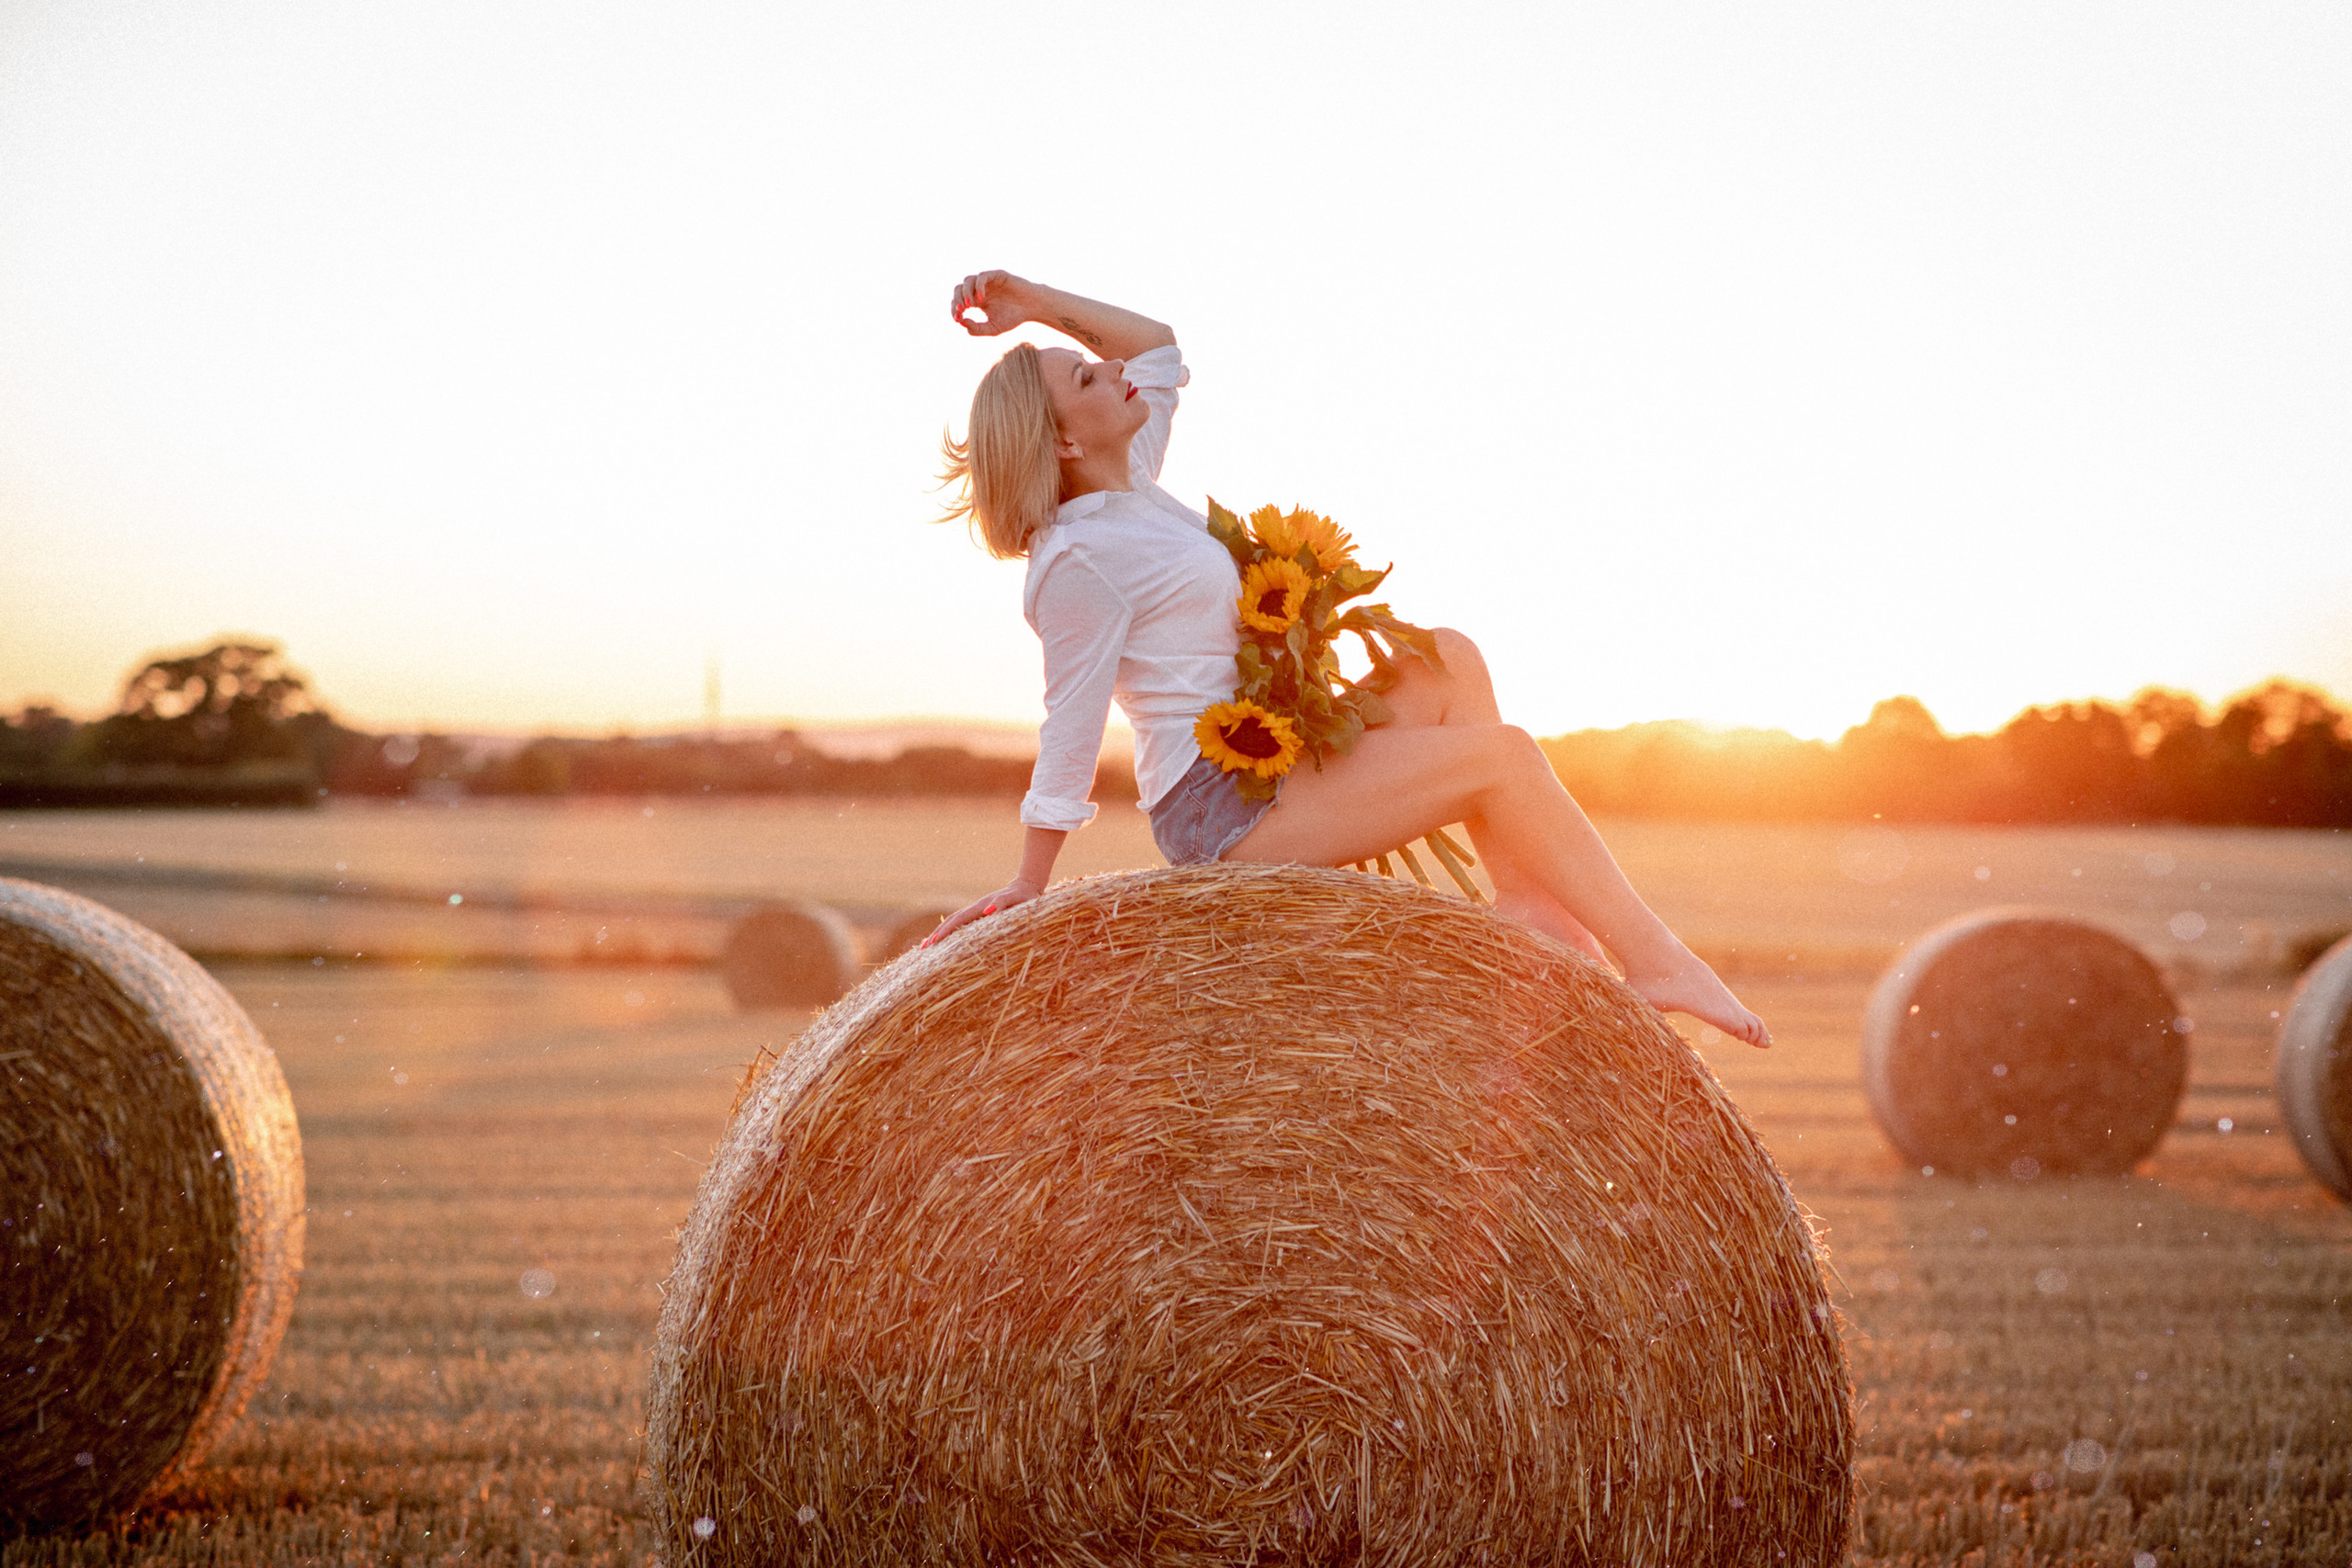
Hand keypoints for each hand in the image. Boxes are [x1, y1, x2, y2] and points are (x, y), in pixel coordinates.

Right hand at [923, 877, 1043, 944]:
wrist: (1026, 888)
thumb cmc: (1024, 897)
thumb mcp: (1016, 900)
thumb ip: (1002, 904)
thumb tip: (987, 912)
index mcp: (981, 907)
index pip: (958, 919)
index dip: (945, 931)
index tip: (934, 942)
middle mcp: (975, 909)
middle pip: (951, 921)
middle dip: (936, 934)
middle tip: (923, 949)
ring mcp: (976, 912)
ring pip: (954, 922)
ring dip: (940, 933)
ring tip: (927, 947)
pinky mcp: (979, 916)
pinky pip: (961, 924)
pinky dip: (950, 932)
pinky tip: (946, 942)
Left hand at [949, 270, 1035, 335]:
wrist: (1032, 308)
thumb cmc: (1014, 317)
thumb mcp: (993, 328)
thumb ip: (977, 328)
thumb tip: (961, 323)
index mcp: (977, 300)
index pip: (958, 301)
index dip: (955, 309)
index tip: (958, 319)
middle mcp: (979, 289)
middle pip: (959, 289)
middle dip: (958, 300)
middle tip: (962, 311)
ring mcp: (987, 281)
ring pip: (967, 280)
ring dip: (966, 292)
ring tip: (971, 305)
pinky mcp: (996, 275)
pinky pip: (982, 277)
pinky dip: (979, 286)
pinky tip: (982, 299)